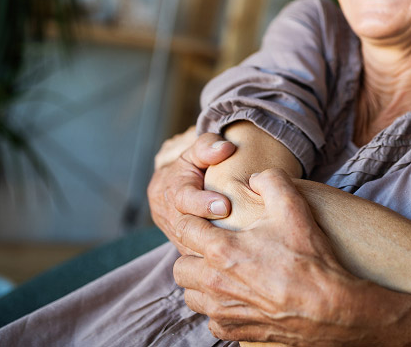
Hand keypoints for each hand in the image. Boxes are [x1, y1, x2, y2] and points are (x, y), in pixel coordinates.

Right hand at [147, 132, 235, 254]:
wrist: (176, 188)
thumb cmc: (193, 167)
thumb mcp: (197, 152)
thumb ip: (208, 147)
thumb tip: (226, 148)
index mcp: (171, 190)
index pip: (183, 199)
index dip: (202, 203)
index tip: (225, 205)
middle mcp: (170, 217)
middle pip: (187, 229)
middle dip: (211, 232)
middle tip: (236, 232)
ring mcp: (177, 237)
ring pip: (193, 250)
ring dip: (214, 253)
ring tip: (241, 252)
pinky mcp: (187, 251)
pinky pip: (201, 261)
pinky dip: (216, 263)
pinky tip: (237, 263)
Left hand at [173, 169, 377, 346]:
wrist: (329, 307)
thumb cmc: (309, 258)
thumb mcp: (293, 207)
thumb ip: (270, 181)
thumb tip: (255, 177)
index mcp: (221, 251)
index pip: (184, 228)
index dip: (194, 218)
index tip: (208, 219)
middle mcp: (214, 283)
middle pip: (180, 265)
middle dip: (192, 253)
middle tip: (214, 246)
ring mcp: (222, 311)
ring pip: (191, 295)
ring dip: (201, 282)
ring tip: (223, 272)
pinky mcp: (233, 331)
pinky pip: (211, 320)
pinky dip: (218, 309)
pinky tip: (238, 297)